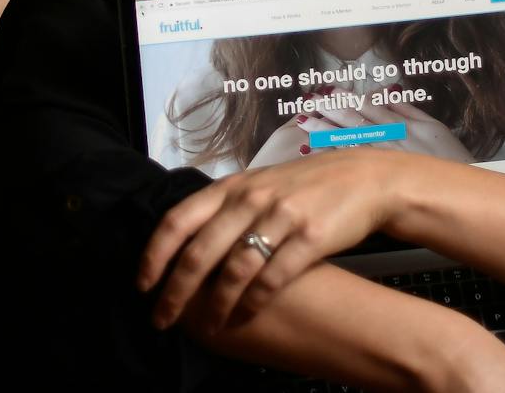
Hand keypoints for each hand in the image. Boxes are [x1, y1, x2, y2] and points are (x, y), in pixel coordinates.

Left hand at [139, 147, 414, 332]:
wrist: (362, 179)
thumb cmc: (302, 187)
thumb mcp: (256, 185)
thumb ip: (222, 207)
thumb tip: (182, 240)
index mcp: (230, 186)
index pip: (178, 219)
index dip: (154, 254)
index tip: (142, 283)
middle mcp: (250, 199)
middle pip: (200, 252)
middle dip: (176, 291)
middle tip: (163, 317)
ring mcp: (280, 217)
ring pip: (234, 269)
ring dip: (216, 304)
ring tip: (207, 326)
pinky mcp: (309, 237)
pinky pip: (273, 277)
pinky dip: (254, 302)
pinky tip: (245, 316)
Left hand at [294, 87, 473, 163]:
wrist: (461, 194)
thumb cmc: (451, 160)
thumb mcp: (434, 127)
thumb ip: (407, 108)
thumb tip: (386, 92)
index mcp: (403, 125)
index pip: (369, 107)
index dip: (347, 98)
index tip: (329, 89)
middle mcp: (391, 140)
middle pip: (355, 121)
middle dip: (330, 110)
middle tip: (308, 101)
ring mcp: (385, 161)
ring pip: (350, 141)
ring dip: (326, 130)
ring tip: (305, 121)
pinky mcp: (382, 181)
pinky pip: (354, 166)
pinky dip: (334, 157)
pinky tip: (316, 153)